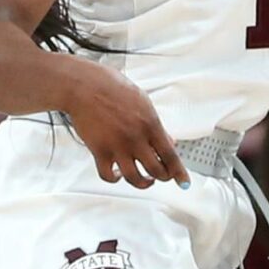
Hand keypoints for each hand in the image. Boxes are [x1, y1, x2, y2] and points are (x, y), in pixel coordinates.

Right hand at [61, 62, 187, 187]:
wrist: (84, 86)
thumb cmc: (111, 87)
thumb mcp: (143, 102)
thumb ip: (156, 125)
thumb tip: (168, 141)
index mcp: (150, 124)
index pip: (170, 155)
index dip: (179, 173)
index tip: (183, 182)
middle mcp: (136, 138)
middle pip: (156, 170)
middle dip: (163, 177)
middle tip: (163, 176)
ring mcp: (117, 146)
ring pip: (135, 178)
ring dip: (143, 183)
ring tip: (145, 180)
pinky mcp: (99, 151)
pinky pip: (109, 176)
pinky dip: (115, 179)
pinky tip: (117, 174)